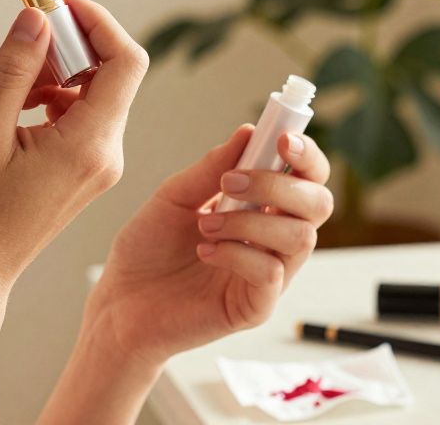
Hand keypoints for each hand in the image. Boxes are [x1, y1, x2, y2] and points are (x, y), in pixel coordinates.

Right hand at [0, 0, 147, 295]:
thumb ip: (13, 70)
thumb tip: (37, 17)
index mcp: (89, 145)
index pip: (126, 61)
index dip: (99, 21)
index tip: (58, 2)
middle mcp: (106, 154)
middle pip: (113, 73)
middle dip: (71, 44)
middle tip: (22, 40)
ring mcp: (98, 165)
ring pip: (94, 93)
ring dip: (57, 72)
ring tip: (10, 85)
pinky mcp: (83, 171)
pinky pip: (81, 116)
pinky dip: (53, 98)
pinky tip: (14, 108)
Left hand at [81, 124, 332, 368]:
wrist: (120, 300)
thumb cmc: (148, 249)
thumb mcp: (174, 197)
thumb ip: (211, 168)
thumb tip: (248, 132)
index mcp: (261, 207)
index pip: (308, 177)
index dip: (306, 156)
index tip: (283, 138)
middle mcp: (273, 239)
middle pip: (319, 204)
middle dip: (279, 184)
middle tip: (228, 183)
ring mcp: (269, 275)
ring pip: (300, 238)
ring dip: (250, 222)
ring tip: (204, 225)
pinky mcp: (256, 307)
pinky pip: (271, 273)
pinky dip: (237, 254)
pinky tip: (205, 252)